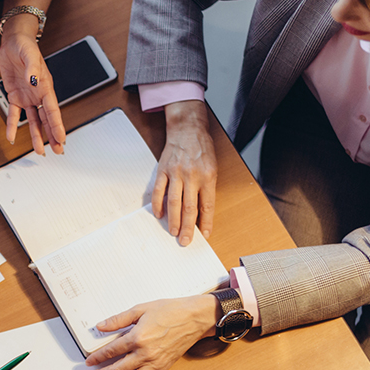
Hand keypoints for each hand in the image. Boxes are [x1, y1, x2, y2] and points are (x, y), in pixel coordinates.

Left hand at [0, 32, 65, 155]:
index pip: (52, 110)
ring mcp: (27, 97)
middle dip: (53, 135)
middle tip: (58, 150)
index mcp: (45, 86)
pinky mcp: (15, 96)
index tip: (62, 138)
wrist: (13, 43)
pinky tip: (11, 137)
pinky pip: (14, 114)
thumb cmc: (25, 46)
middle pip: (46, 119)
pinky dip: (12, 126)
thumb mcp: (29, 54)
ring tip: (40, 150)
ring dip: (36, 135)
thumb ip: (32, 68)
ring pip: (33, 121)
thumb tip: (32, 81)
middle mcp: (38, 94)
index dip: (57, 125)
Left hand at [84, 295, 217, 369]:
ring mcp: (155, 363)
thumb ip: (118, 319)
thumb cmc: (171, 311)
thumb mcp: (140, 309)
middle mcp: (146, 353)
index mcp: (138, 337)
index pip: (111, 351)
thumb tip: (101, 326)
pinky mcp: (163, 368)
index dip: (97, 358)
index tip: (89, 361)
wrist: (195, 318)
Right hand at [153, 100, 216, 245]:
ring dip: (173, 220)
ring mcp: (176, 173)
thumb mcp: (212, 168)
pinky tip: (159, 214)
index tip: (205, 235)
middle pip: (190, 207)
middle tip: (185, 241)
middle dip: (188, 227)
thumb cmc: (202, 149)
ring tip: (173, 232)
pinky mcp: (163, 170)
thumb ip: (207, 188)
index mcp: (207, 177)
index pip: (207, 205)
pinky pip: (158, 191)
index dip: (206, 222)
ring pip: (174, 202)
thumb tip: (202, 212)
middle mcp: (192, 176)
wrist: (187, 129)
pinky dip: (158, 204)